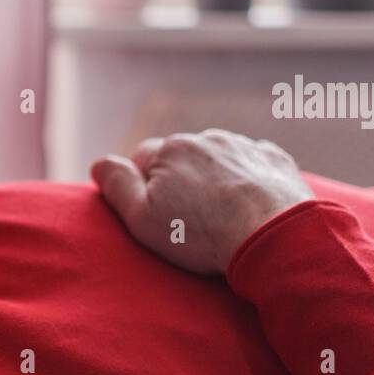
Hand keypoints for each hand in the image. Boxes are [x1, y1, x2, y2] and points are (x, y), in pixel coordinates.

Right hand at [90, 129, 313, 274]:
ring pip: (216, 159)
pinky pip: (251, 164)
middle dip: (180, 181)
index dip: (144, 188)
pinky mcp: (274, 160)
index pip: (142, 159)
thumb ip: (117, 186)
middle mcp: (206, 137)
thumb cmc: (202, 233)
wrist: (274, 236)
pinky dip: (246, 180)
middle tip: (189, 220)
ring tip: (221, 217)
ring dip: (213, 179)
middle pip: (180, 157)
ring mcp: (243, 146)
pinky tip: (248, 208)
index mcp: (171, 148)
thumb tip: (98, 163)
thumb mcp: (143, 218)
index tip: (159, 215)